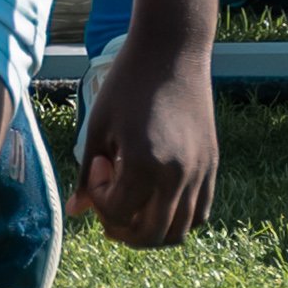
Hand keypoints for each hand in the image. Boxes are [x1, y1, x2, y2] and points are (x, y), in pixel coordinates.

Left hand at [75, 36, 220, 245]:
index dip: (99, 198)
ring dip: (151, 230)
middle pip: (150, 236)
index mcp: (144, 163)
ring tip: (133, 203)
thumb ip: (87, 174)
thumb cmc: (127, 82)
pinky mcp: (212, 165)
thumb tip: (76, 211)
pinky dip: (178, 218)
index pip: (118, 213)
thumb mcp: (98, 126)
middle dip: (122, 229)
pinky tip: (157, 194)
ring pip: (179, 232)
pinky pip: (200, 212)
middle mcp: (177, 175)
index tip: (99, 163)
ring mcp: (200, 172)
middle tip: (109, 202)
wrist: (172, 51)